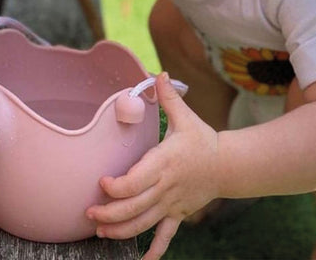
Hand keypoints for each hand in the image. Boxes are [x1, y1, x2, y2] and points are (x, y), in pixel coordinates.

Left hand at [86, 72, 219, 259]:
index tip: (101, 182)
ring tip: (100, 232)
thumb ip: (169, 98)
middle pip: (134, 207)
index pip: (136, 181)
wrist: (227, 165)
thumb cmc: (202, 139)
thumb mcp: (186, 117)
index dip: (116, 186)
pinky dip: (155, 251)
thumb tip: (158, 74)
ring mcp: (172, 204)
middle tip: (88, 213)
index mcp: (164, 162)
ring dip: (121, 232)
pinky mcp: (178, 214)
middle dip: (109, 213)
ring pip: (144, 224)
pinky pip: (166, 237)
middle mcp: (166, 187)